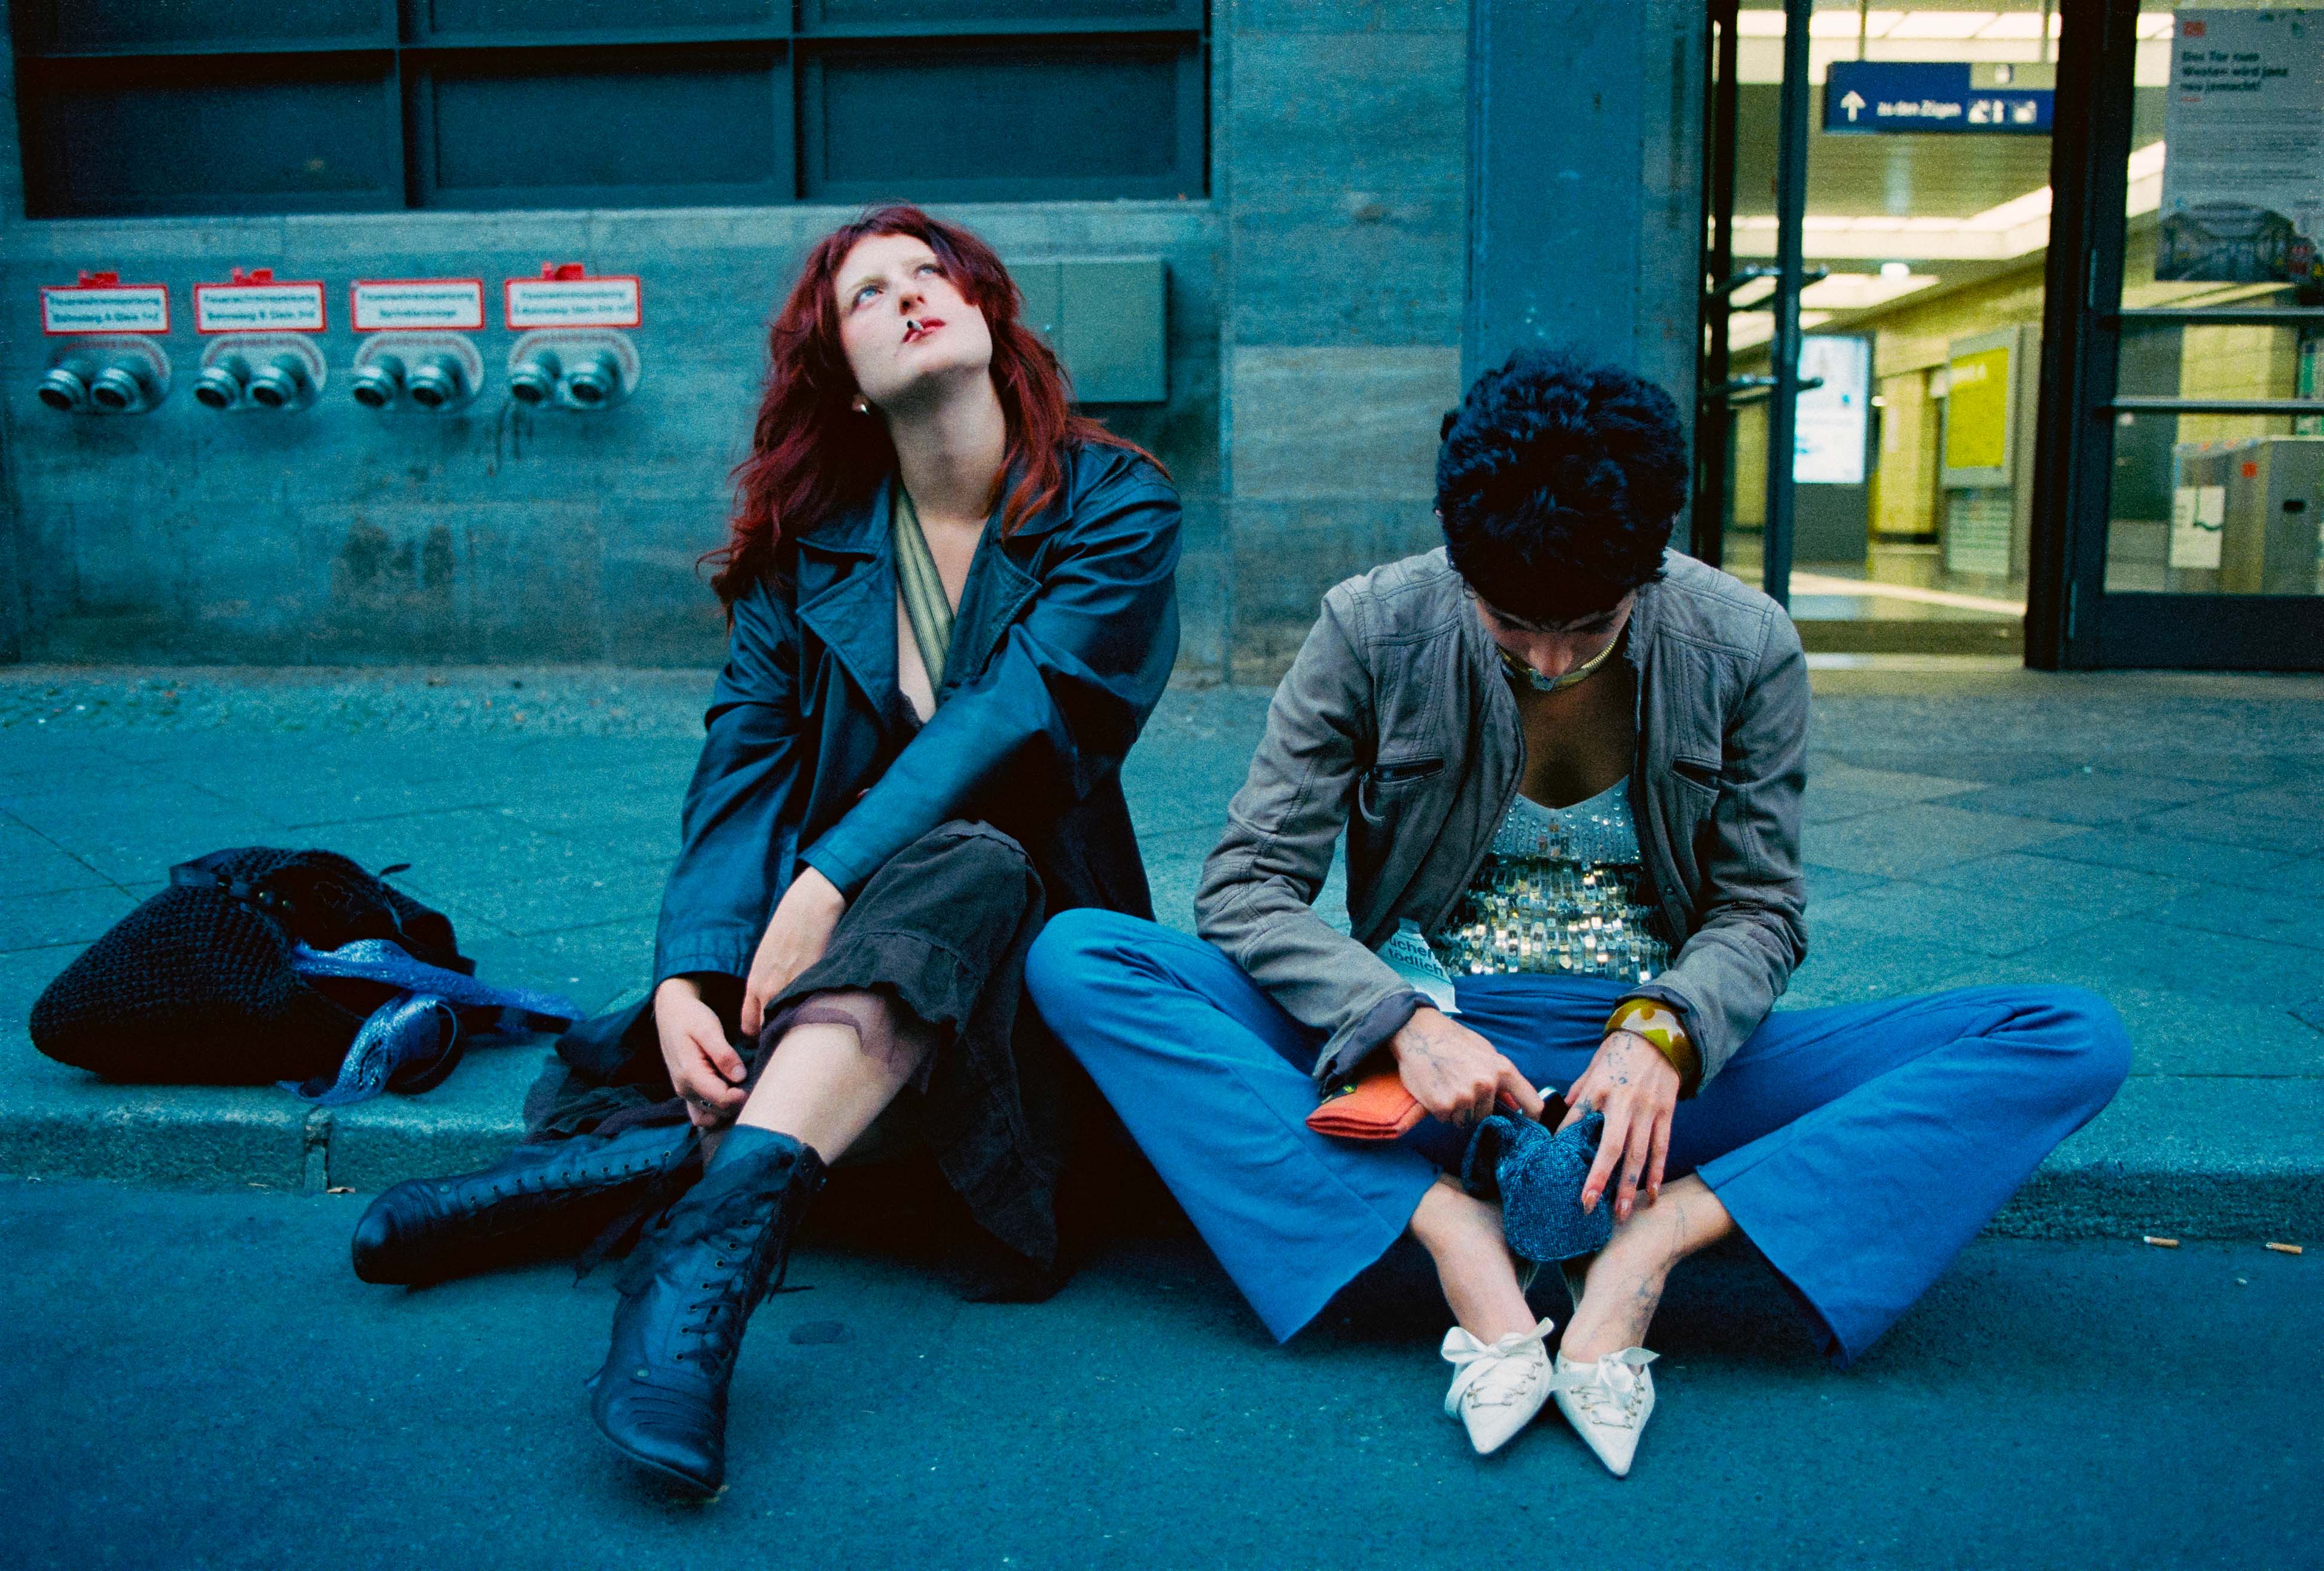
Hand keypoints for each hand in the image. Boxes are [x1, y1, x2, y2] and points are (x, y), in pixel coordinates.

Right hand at [654, 976, 747, 1131]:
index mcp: (690, 1074)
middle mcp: (685, 1089)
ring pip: (711, 1116)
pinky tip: (731, 1094)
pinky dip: (717, 1111)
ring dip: (729, 1109)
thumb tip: (740, 1076)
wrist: (671, 1013)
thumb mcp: (708, 1028)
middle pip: (719, 1111)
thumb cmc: (691, 1017)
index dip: (742, 1096)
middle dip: (739, 1102)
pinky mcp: (688, 1092)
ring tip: (743, 1088)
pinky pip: (702, 1114)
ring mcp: (685, 1093)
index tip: (757, 1083)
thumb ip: (723, 1054)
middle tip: (755, 1083)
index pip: (721, 1100)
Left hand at [740, 866, 846, 1037]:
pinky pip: (811, 1011)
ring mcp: (793, 989)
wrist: (811, 906)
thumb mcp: (767, 955)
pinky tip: (821, 1014)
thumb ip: (766, 980)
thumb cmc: (789, 925)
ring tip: (805, 1030)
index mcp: (755, 983)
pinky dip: (814, 1016)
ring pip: (790, 1026)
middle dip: (776, 1037)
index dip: (758, 1035)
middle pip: (768, 1031)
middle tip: (786, 1039)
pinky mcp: (815, 984)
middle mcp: (769, 991)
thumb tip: (771, 1002)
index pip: (749, 1027)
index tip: (768, 1036)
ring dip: (796, 1029)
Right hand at [1388, 1007, 1546, 1127]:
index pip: (1533, 1104)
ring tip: (1447, 1086)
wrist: (1418, 1032)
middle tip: (1460, 1088)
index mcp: (1503, 1069)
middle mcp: (1486, 1084)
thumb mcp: (1485, 1052)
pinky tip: (1436, 1090)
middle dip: (1475, 1108)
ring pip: (1466, 1120)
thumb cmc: (1453, 1040)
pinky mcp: (1443, 1105)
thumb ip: (1502, 1078)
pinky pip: (1447, 1119)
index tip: (1526, 1124)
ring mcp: (1465, 1096)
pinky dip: (1440, 1110)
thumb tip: (1516, 1105)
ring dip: (1457, 1110)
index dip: (1532, 1118)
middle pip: (1488, 1115)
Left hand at [1557, 1030, 1681, 1222]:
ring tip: (1621, 1213)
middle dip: (1598, 1178)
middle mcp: (1622, 1102)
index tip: (1553, 1170)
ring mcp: (1647, 1110)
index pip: (1576, 1121)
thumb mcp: (1593, 1066)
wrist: (1659, 1034)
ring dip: (1629, 1186)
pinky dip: (1656, 1172)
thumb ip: (1579, 1093)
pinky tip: (1650, 1195)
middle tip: (1587, 1206)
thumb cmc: (1619, 1052)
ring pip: (1638, 1154)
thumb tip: (1563, 1114)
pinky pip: (1661, 1147)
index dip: (1564, 1145)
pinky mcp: (1666, 1113)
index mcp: (1597, 1089)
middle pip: (1609, 1146)